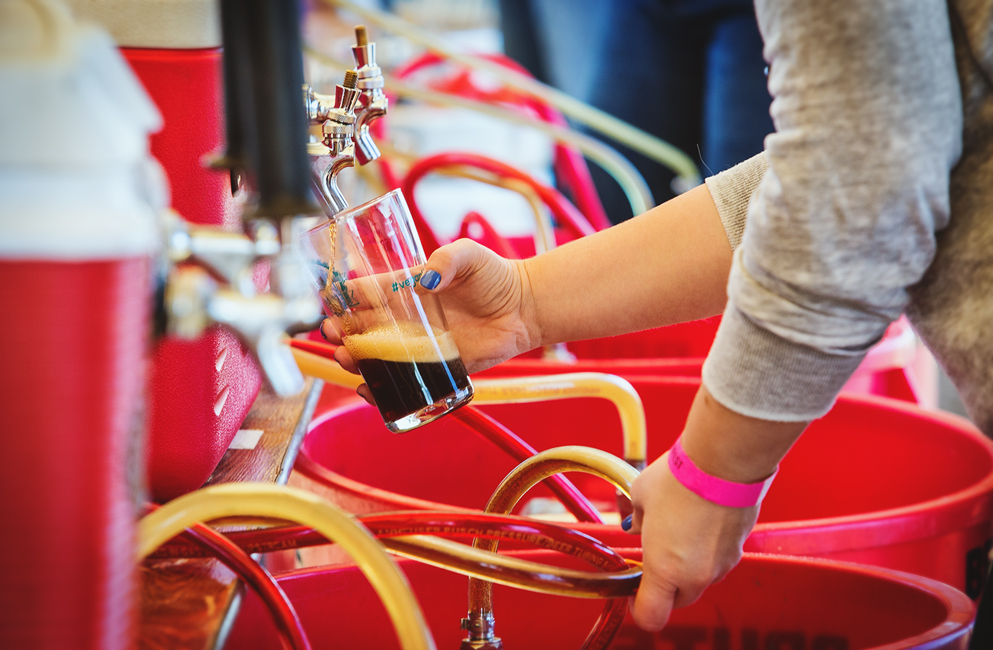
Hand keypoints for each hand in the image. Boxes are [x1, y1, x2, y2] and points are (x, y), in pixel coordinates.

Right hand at [320, 238, 539, 376]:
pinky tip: (370, 391)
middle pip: (364, 328)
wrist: (524, 307)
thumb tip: (428, 279)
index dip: (343, 300)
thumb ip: (449, 258)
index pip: (366, 293)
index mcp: (407, 288)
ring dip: (357, 362)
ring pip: (378, 358)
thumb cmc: (495, 276)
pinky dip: (383, 390)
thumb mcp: (470, 255)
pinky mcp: (438, 367)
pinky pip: (405, 382)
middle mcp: (409, 318)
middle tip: (335, 339)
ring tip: (348, 362)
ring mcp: (420, 344)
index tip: (329, 307)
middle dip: (342, 335)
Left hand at [625, 452, 757, 630]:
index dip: (639, 609)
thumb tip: (635, 524)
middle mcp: (696, 575)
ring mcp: (721, 564)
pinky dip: (708, 552)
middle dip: (665, 587)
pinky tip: (701, 522)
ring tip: (680, 532)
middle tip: (655, 559)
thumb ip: (636, 518)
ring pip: (701, 581)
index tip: (634, 592)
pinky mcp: (739, 549)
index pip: (652, 615)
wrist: (723, 462)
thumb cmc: (678, 478)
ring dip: (689, 568)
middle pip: (678, 600)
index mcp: (665, 569)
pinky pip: (718, 561)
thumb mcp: (641, 494)